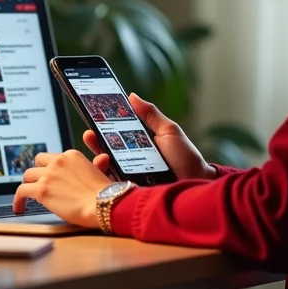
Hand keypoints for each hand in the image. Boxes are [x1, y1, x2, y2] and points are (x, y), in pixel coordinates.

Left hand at [13, 150, 111, 227]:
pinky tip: (19, 207)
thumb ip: (97, 164)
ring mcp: (48, 174)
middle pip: (38, 162)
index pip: (54, 158)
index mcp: (72, 155)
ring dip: (28, 185)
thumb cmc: (105, 193)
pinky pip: (21, 191)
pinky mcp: (41, 190)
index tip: (51, 178)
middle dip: (38, 172)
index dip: (51, 169)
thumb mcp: (102, 173)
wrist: (104, 204)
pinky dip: (18, 200)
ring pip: (28, 175)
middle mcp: (58, 161)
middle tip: (38, 184)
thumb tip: (102, 157)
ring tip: (27, 196)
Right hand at [83, 93, 216, 180]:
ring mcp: (129, 178)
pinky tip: (105, 166)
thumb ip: (150, 114)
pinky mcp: (130, 192)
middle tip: (89, 132)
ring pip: (105, 169)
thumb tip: (132, 95)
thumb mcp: (168, 131)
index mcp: (137, 146)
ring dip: (97, 158)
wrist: (197, 183)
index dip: (102, 126)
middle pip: (105, 151)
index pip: (115, 135)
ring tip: (100, 153)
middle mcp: (130, 162)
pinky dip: (105, 176)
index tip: (93, 114)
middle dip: (94, 141)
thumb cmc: (186, 157)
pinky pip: (112, 186)